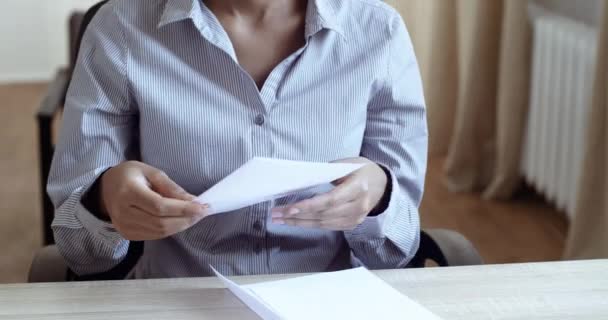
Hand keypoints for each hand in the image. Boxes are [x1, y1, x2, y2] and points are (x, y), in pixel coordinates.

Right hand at [100, 161, 208, 240]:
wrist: (105, 189)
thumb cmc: (130, 176)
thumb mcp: (150, 172)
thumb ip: (171, 187)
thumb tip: (192, 201)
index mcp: (128, 192)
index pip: (159, 206)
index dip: (183, 209)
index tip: (202, 206)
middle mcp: (123, 212)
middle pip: (161, 222)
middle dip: (186, 219)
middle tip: (203, 212)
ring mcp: (124, 226)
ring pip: (160, 232)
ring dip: (182, 225)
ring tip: (196, 216)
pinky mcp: (128, 234)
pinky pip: (155, 235)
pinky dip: (172, 229)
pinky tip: (181, 221)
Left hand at [271, 157, 387, 230]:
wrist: (382, 183)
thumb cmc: (361, 169)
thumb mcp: (347, 163)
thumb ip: (327, 172)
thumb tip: (302, 180)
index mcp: (358, 187)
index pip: (330, 200)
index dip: (309, 206)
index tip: (289, 209)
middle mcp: (359, 205)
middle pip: (324, 214)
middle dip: (297, 216)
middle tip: (276, 214)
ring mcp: (356, 218)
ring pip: (324, 223)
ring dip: (300, 222)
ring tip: (280, 219)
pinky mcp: (352, 224)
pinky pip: (328, 226)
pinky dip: (311, 224)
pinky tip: (296, 221)